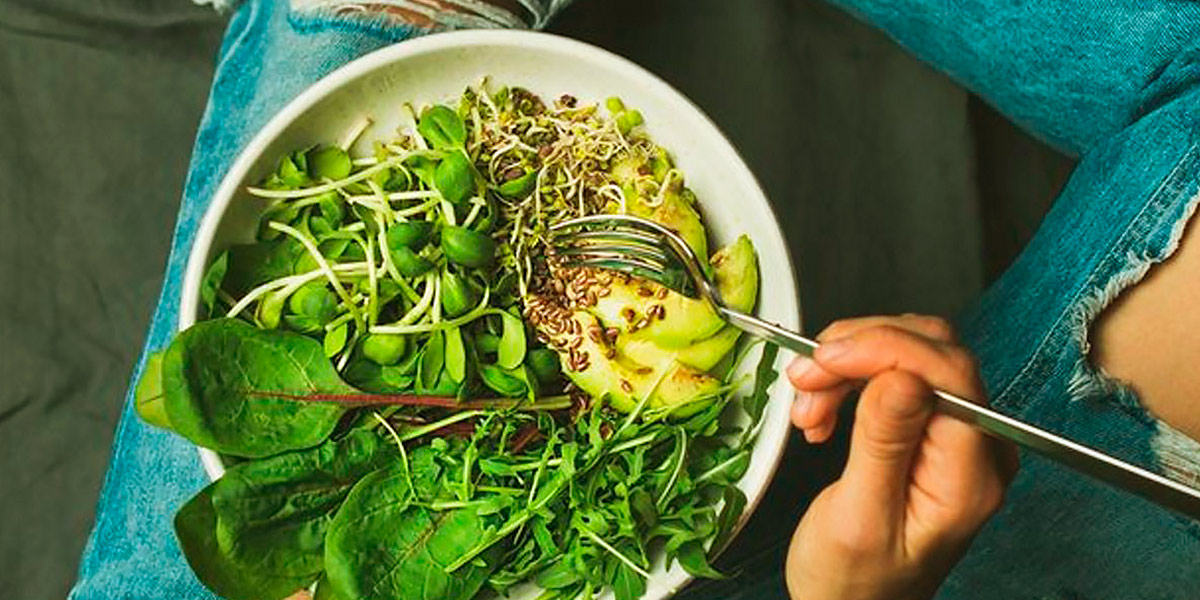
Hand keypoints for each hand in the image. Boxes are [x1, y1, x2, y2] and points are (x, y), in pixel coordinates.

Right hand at [784, 315, 1017, 599]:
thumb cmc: (854, 584)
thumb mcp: (859, 517)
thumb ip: (884, 443)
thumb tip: (902, 377)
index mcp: (969, 476)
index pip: (948, 373)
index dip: (884, 349)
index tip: (827, 357)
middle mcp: (977, 448)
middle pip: (930, 352)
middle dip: (859, 353)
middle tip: (807, 377)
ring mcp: (956, 436)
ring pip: (909, 355)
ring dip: (848, 365)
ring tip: (808, 404)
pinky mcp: (930, 429)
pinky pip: (895, 375)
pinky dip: (850, 378)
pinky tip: (823, 408)